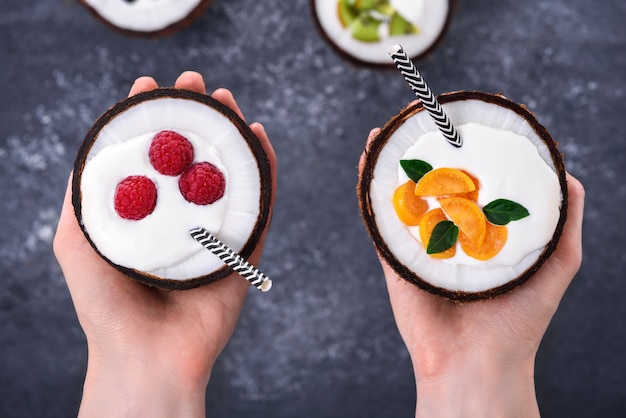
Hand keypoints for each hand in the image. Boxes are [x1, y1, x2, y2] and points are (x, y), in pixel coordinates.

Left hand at [54, 71, 275, 417]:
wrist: (147, 357)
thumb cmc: (106, 307)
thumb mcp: (76, 244)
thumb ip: (80, 201)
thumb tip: (86, 155)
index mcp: (146, 214)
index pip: (151, 155)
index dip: (151, 118)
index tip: (150, 86)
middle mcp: (181, 217)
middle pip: (192, 156)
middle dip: (195, 116)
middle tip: (196, 84)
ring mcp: (214, 231)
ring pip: (228, 173)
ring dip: (230, 134)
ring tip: (227, 101)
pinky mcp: (243, 249)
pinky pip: (260, 204)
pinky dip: (264, 171)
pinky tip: (259, 139)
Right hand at [360, 128, 583, 416]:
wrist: (476, 363)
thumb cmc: (520, 320)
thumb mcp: (558, 262)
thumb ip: (564, 220)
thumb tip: (568, 174)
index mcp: (483, 232)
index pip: (475, 182)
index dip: (472, 149)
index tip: (471, 118)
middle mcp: (449, 233)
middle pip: (435, 181)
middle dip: (428, 147)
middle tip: (426, 114)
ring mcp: (419, 244)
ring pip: (402, 193)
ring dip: (393, 159)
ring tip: (391, 127)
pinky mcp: (394, 258)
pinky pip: (378, 217)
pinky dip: (369, 185)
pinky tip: (368, 157)